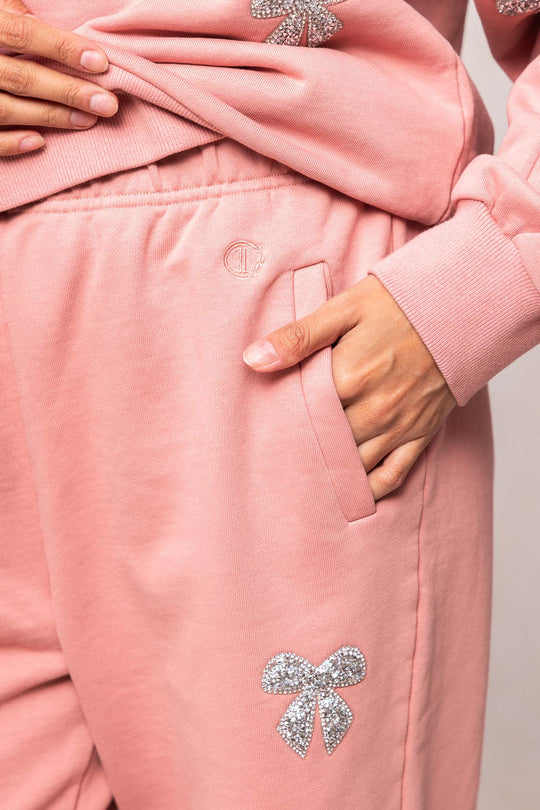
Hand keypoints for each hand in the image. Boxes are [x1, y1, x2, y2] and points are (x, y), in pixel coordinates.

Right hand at [0, 0, 117, 155]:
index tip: (100, 62)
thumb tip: (35, 18)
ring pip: (7, 109)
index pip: (22, 33)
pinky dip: (11, 142)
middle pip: (21, 77)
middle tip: (107, 104)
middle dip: (68, 91)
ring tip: (86, 120)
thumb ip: (6, 9)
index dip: (62, 47)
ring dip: (50, 117)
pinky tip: (40, 141)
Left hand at [242, 273, 456, 501]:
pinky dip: (371, 489)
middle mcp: (372, 410)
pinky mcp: (420, 434)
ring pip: (355, 466)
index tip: (261, 432)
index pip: (302, 416)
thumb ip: (298, 337)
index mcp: (348, 379)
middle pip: (326, 445)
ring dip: (331, 476)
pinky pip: (393, 474)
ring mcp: (397, 426)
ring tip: (303, 486)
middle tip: (274, 465)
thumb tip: (252, 359)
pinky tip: (352, 494)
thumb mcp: (343, 309)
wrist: (459, 307)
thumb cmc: (398, 303)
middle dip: (302, 453)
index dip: (280, 424)